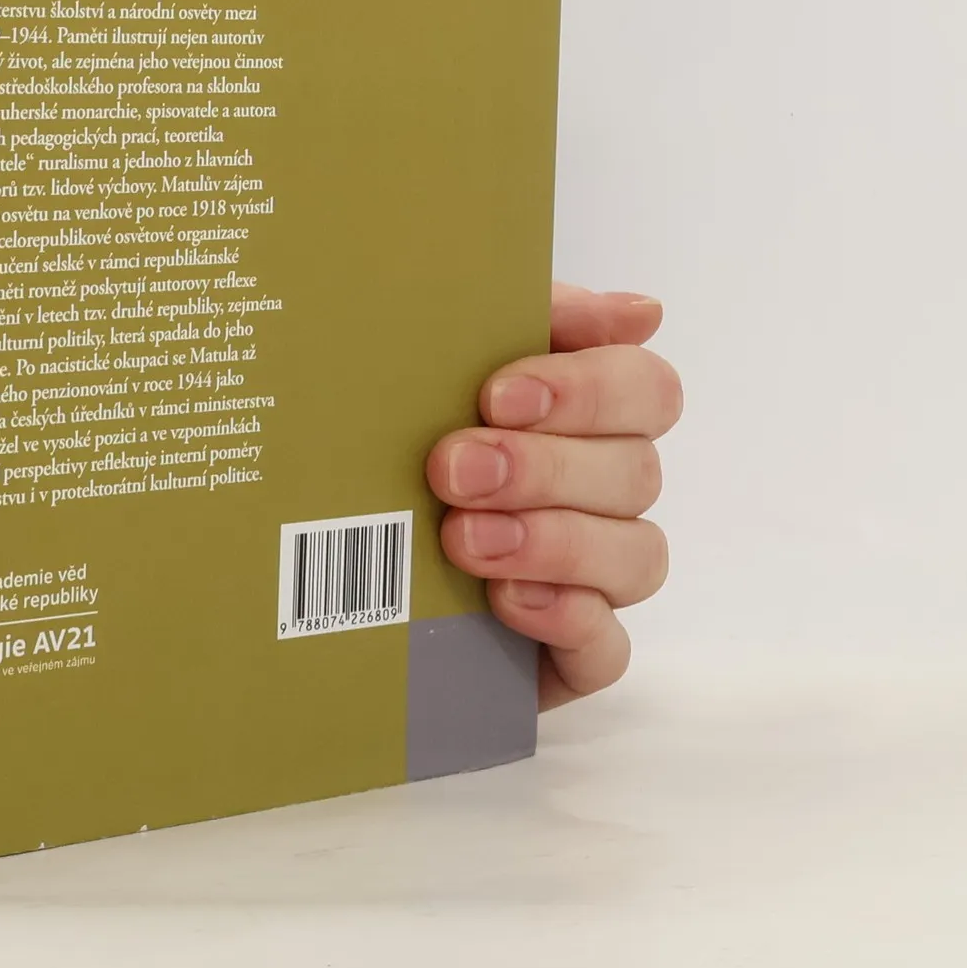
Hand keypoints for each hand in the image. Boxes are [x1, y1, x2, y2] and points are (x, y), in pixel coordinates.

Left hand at [425, 283, 680, 709]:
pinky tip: (506, 601)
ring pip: (636, 555)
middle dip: (542, 467)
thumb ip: (522, 317)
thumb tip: (641, 312)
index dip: (588, 389)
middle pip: (635, 471)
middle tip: (453, 469)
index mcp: (585, 412)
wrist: (319, 547)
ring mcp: (596, 576)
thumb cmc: (394, 438)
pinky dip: (565, 620)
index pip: (647, 388)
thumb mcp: (439, 360)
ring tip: (464, 540)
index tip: (498, 395)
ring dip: (553, 541)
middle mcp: (603, 490)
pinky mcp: (572, 655)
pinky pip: (608, 648)